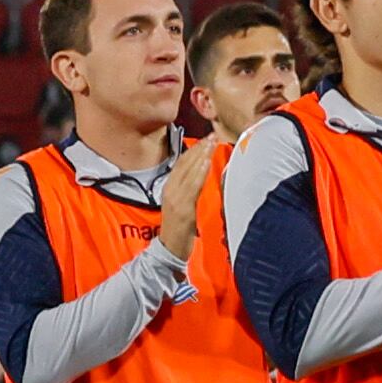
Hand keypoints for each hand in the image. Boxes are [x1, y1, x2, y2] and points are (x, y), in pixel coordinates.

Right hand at [151, 133, 213, 263]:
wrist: (170, 248)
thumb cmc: (180, 227)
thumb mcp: (183, 204)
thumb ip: (189, 189)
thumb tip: (201, 174)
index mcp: (169, 187)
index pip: (181, 164)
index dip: (193, 150)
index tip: (206, 138)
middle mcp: (170, 189)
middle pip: (185, 164)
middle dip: (199, 148)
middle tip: (211, 134)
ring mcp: (175, 198)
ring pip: (188, 171)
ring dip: (200, 156)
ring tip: (211, 143)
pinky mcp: (183, 208)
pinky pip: (192, 187)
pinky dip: (199, 173)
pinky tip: (206, 162)